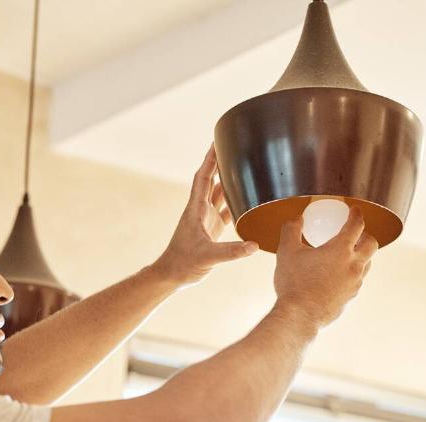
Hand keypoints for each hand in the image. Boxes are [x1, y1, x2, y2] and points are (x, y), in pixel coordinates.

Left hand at [153, 145, 258, 287]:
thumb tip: (253, 246)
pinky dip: (235, 203)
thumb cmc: (183, 263)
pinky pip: (225, 210)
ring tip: (242, 167)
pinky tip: (246, 198)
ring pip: (219, 194)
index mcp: (196, 210)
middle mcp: (201, 210)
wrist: (172, 275)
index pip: (203, 178)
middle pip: (212, 180)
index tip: (216, 142)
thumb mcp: (208, 257)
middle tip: (232, 147)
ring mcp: (206, 219)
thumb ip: (231, 252)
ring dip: (229, 181)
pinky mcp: (212, 229)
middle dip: (220, 163)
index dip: (209, 160)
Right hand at [274, 207, 377, 328]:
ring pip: (367, 264)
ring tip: (347, 255)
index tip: (354, 210)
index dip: (356, 214)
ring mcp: (354, 284)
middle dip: (366, 235)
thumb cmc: (294, 283)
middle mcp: (353, 266)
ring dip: (361, 255)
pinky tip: (337, 276)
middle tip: (355, 233)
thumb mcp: (286, 252)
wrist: (299, 317)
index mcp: (341, 250)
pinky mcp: (350, 298)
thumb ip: (291, 230)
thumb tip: (296, 219)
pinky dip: (352, 273)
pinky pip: (357, 281)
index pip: (357, 225)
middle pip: (371, 244)